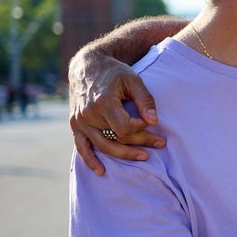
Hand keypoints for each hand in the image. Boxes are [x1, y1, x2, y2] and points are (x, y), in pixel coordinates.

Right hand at [69, 51, 163, 174]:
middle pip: (116, 139)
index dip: (140, 129)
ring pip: (103, 146)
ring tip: (144, 156)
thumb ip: (145, 100)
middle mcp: (88, 115)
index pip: (124, 128)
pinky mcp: (75, 125)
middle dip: (140, 143)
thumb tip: (154, 121)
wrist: (87, 66)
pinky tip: (101, 171)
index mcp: (103, 103)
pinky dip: (90, 160)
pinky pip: (81, 147)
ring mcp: (80, 122)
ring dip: (124, 154)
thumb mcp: (133, 80)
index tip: (150, 122)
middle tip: (160, 143)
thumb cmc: (114, 72)